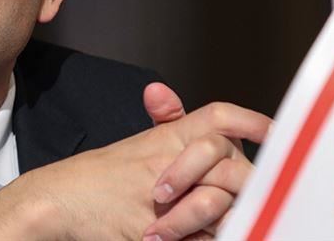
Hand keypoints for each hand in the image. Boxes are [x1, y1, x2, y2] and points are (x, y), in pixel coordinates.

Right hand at [0, 85, 270, 240]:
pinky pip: (200, 237)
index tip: (276, 134)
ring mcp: (163, 194)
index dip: (252, 122)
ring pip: (220, 203)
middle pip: (231, 164)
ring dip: (215, 222)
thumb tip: (183, 107)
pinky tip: (190, 237)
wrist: (58, 201)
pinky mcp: (154, 228)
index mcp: (168, 138)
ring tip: (192, 230)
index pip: (220, 118)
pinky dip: (202, 238)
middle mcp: (170, 159)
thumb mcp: (139, 149)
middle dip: (241, 188)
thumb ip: (171, 129)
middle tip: (242, 202)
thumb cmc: (96, 180)